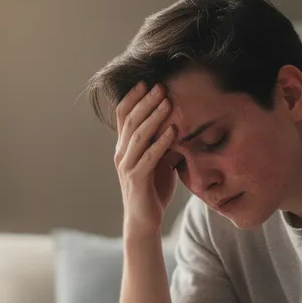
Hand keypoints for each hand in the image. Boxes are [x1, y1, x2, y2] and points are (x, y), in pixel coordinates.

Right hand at [114, 81, 177, 237]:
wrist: (144, 220)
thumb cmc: (153, 190)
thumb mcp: (159, 162)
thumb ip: (163, 144)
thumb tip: (179, 124)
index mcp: (124, 147)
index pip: (123, 116)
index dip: (133, 98)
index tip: (145, 82)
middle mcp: (122, 154)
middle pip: (131, 120)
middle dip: (146, 101)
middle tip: (160, 86)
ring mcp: (127, 166)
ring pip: (139, 135)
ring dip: (154, 116)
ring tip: (167, 102)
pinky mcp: (137, 179)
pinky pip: (149, 156)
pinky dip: (161, 142)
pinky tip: (173, 131)